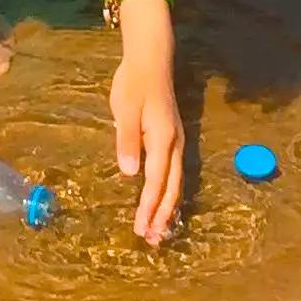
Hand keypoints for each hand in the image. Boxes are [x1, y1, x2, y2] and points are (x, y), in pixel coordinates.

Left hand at [110, 23, 185, 242]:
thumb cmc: (134, 84)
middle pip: (171, 187)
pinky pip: (174, 172)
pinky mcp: (172, 138)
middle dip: (162, 214)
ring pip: (176, 182)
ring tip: (160, 230)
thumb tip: (130, 173)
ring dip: (167, 207)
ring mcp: (176, 141)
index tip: (142, 228)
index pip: (155, 181)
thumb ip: (128, 141)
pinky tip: (163, 201)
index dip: (148, 206)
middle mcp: (174, 144)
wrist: (151, 60)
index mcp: (162, 139)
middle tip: (153, 240)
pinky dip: (169, 192)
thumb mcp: (125, 110)